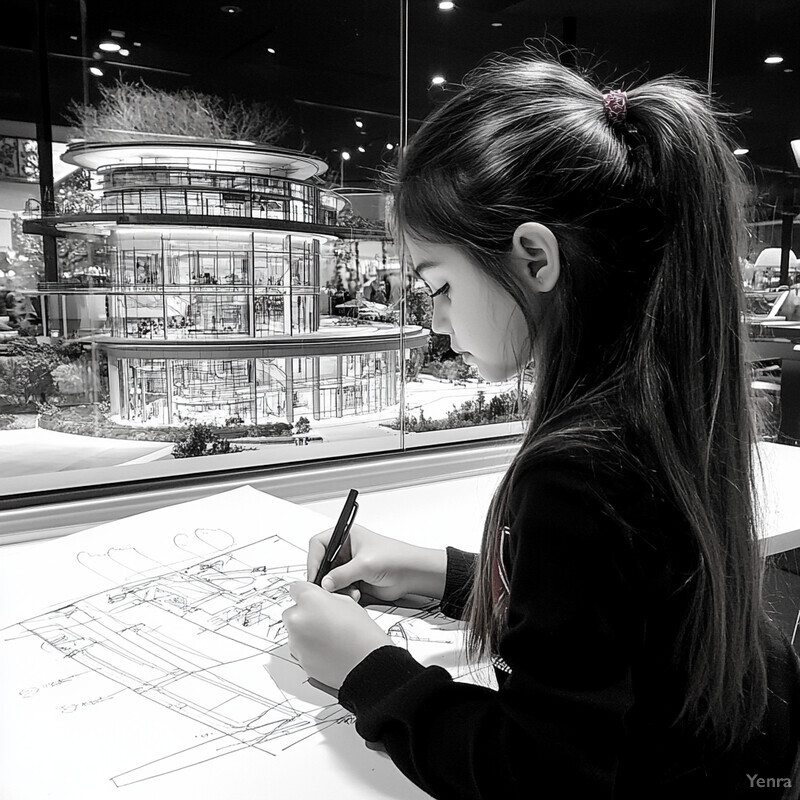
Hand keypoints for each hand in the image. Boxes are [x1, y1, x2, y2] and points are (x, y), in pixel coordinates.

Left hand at [281, 581, 393, 689]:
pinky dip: (310, 648)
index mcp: (308, 599)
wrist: (367, 665)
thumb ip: (328, 598)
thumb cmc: (362, 635)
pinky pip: (300, 649)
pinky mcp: (299, 660)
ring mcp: (296, 642)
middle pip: (293, 611)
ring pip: (295, 631)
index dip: (307, 593)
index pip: (296, 588)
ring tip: (330, 637)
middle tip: (324, 619)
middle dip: (305, 614)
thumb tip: (322, 601)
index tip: (312, 598)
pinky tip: (328, 648)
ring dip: (306, 632)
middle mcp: (297, 620)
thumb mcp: (348, 602)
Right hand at [308, 522, 446, 602]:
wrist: (414, 574)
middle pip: (322, 564)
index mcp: (347, 535)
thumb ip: (342, 574)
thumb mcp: (365, 564)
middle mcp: (346, 550)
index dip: (314, 559)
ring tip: (349, 592)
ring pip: (330, 579)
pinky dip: (344, 594)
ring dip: (336, 588)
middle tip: (327, 588)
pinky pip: (339, 589)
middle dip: (325, 577)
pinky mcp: (355, 580)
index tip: (315, 576)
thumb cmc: (396, 558)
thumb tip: (324, 583)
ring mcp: (350, 566)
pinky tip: (356, 595)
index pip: (319, 544)